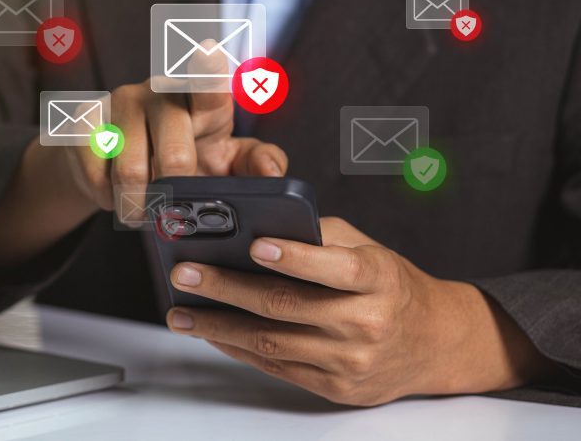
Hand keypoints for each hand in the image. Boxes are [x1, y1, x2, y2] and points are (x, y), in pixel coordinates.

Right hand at [64, 77, 287, 211]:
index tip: (208, 52)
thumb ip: (256, 163)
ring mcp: (121, 100)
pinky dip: (104, 196)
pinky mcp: (86, 117)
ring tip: (140, 208)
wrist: (123, 163)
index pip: (207, 80)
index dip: (207, 68)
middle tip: (170, 210)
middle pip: (173, 156)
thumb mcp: (226, 161)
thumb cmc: (188, 157)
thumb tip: (273, 174)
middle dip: (173, 194)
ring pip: (130, 172)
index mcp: (204, 99)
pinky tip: (110, 193)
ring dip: (136, 204)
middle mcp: (162, 91)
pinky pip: (94, 171)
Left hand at [165, 217, 555, 404]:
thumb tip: (256, 228)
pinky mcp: (336, 388)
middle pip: (287, 306)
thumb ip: (319, 237)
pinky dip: (239, 349)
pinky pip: (277, 367)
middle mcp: (366, 323)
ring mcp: (350, 361)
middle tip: (186, 274)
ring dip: (219, 327)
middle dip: (227, 289)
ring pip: (273, 342)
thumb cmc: (392, 286)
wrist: (435, 343)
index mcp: (377, 279)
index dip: (293, 257)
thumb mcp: (368, 249)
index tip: (255, 245)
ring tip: (182, 313)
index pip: (336, 267)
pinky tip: (212, 333)